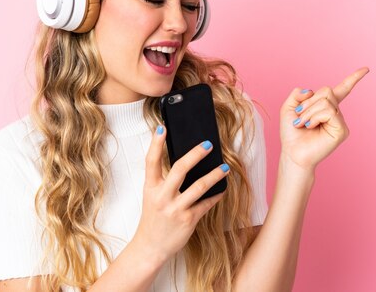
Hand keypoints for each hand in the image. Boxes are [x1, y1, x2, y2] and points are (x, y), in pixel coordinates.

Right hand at [132, 126, 227, 262]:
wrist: (151, 247)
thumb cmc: (153, 218)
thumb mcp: (152, 197)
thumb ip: (162, 180)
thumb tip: (184, 161)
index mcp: (150, 188)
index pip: (151, 161)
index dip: (156, 144)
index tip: (162, 128)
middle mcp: (162, 197)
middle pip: (180, 169)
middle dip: (195, 154)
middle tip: (208, 144)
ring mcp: (175, 209)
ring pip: (199, 186)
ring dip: (214, 175)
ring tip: (224, 167)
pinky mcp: (188, 220)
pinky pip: (206, 204)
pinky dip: (216, 195)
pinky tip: (223, 189)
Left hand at [279, 66, 368, 172]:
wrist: (292, 152)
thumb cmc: (291, 133)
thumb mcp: (289, 108)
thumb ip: (298, 94)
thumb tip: (311, 91)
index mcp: (325, 107)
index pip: (342, 90)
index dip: (353, 79)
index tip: (365, 69)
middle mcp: (335, 113)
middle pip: (327, 90)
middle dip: (308, 102)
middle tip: (300, 116)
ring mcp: (340, 121)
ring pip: (326, 101)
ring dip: (308, 111)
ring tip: (303, 124)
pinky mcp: (342, 130)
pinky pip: (328, 111)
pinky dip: (315, 117)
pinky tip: (311, 127)